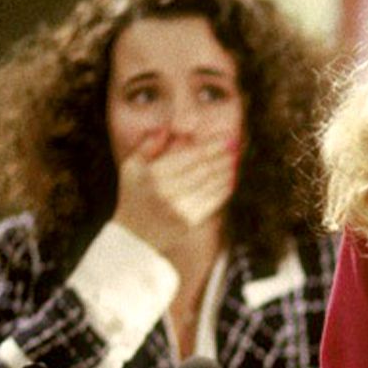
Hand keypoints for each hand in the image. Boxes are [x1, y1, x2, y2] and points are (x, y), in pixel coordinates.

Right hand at [111, 131, 237, 255]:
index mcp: (153, 174)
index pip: (190, 156)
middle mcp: (167, 191)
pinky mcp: (189, 222)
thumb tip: (168, 129)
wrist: (134, 237)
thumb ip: (148, 145)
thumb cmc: (134, 196)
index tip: (225, 137)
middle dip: (223, 155)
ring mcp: (180, 208)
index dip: (211, 146)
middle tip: (235, 145)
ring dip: (227, 170)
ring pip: (211, 184)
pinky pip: (212, 202)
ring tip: (236, 159)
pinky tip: (230, 179)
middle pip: (204, 168)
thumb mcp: (131, 167)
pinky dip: (223, 189)